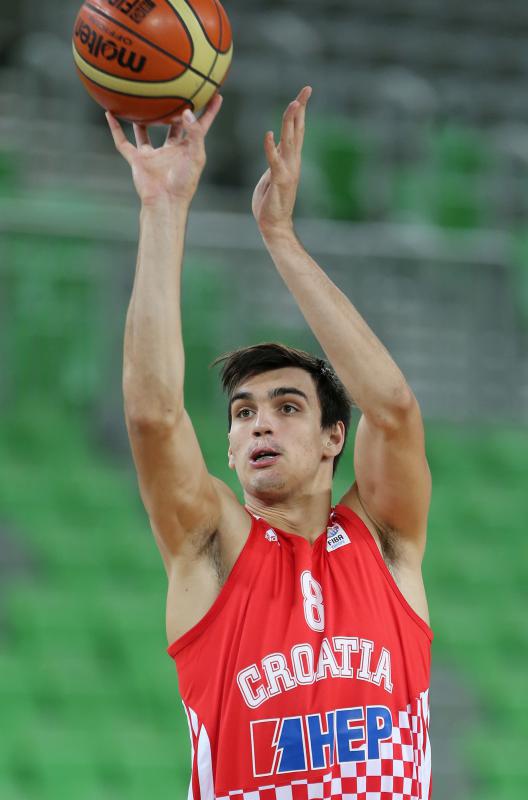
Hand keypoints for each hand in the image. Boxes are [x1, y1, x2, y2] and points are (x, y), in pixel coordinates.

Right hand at [105, 95, 222, 206]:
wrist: (164, 202)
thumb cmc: (183, 182)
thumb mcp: (196, 156)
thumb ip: (194, 133)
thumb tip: (186, 112)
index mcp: (187, 150)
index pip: (200, 126)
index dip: (208, 111)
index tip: (215, 94)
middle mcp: (170, 150)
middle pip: (172, 126)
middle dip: (174, 112)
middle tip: (173, 91)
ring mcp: (153, 155)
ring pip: (145, 132)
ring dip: (141, 119)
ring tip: (138, 101)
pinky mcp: (137, 159)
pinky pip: (122, 141)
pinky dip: (115, 129)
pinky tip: (109, 113)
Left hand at [252, 86, 311, 236]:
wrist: (274, 224)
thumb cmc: (271, 201)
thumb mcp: (273, 173)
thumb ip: (276, 157)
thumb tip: (276, 143)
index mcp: (291, 159)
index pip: (297, 130)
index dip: (300, 110)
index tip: (304, 92)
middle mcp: (293, 162)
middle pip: (298, 129)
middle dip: (301, 108)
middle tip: (306, 89)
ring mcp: (288, 170)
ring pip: (289, 141)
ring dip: (290, 122)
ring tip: (292, 104)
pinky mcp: (279, 180)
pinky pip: (274, 160)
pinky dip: (270, 147)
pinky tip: (268, 134)